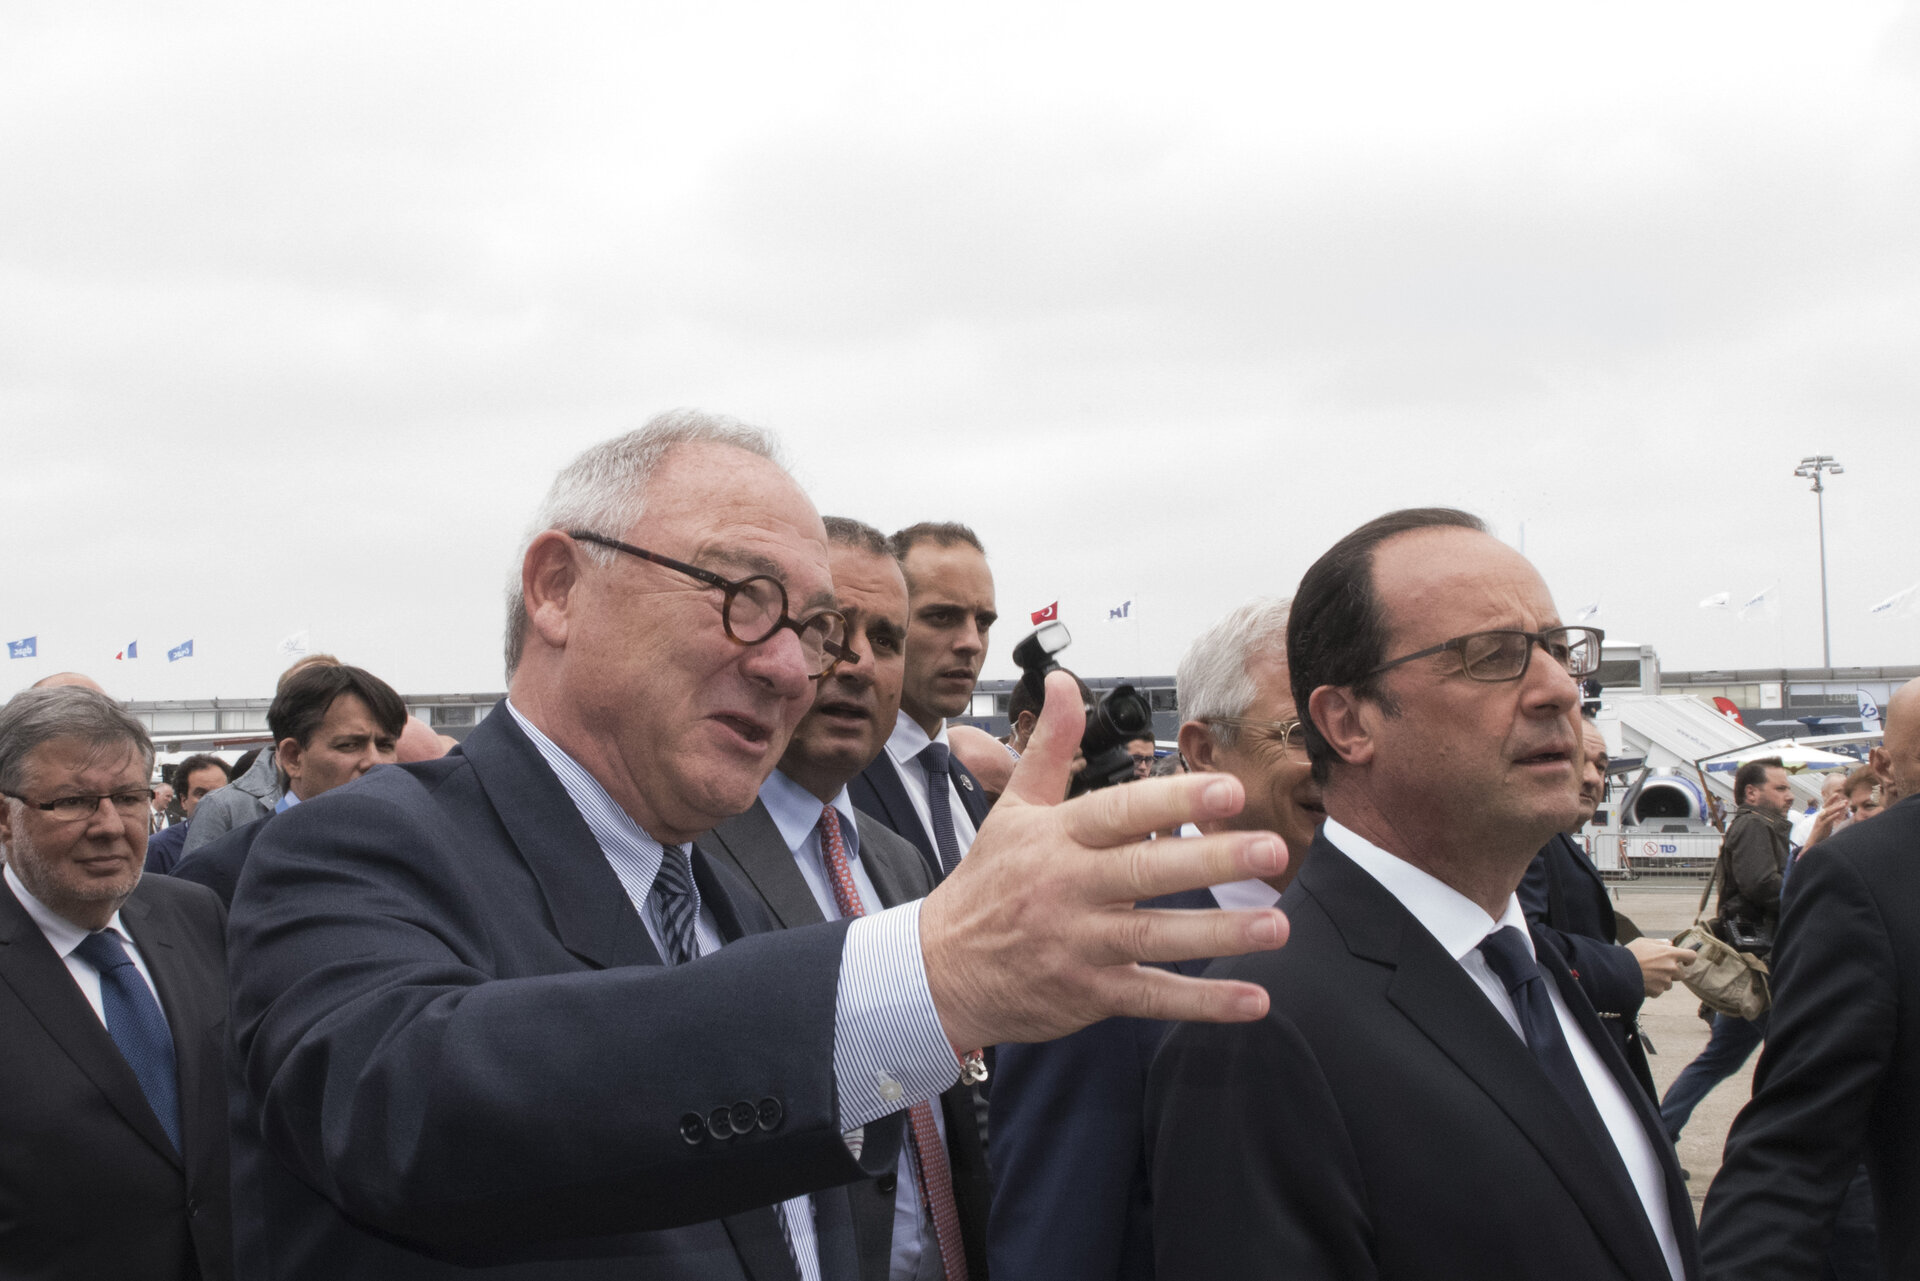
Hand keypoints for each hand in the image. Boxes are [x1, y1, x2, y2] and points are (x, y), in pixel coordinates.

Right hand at [919, 671, 1289, 1049]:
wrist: (939, 970)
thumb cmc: (987, 884)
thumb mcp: (1012, 810)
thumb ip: (1050, 746)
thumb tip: (1065, 681)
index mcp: (1056, 838)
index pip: (1120, 813)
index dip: (1174, 800)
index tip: (1227, 788)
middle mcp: (1068, 889)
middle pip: (1146, 871)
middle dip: (1211, 860)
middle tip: (1270, 848)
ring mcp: (1079, 945)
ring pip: (1156, 937)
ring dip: (1219, 934)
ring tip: (1276, 924)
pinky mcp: (1089, 994)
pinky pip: (1152, 997)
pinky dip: (1203, 1002)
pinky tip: (1253, 999)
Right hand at [1627, 936, 1693, 997]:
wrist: (1617, 971)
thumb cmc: (1630, 954)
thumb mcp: (1643, 942)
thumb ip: (1659, 943)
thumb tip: (1670, 943)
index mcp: (1669, 953)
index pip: (1691, 956)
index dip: (1689, 959)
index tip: (1684, 961)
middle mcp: (1671, 968)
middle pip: (1681, 974)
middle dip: (1673, 972)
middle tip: (1658, 969)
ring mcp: (1665, 981)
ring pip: (1669, 983)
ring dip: (1662, 981)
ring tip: (1647, 976)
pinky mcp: (1658, 991)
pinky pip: (1659, 991)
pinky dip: (1653, 988)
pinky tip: (1642, 982)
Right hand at [1804, 789, 1849, 847]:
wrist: (1814, 842)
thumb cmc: (1821, 833)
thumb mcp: (1827, 823)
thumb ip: (1831, 817)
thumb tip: (1837, 812)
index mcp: (1822, 815)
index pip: (1826, 805)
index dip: (1831, 799)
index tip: (1837, 794)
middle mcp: (1820, 816)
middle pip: (1827, 806)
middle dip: (1833, 800)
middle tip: (1841, 796)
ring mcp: (1820, 821)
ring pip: (1828, 812)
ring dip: (1836, 807)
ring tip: (1844, 804)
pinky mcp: (1821, 826)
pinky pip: (1827, 820)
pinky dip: (1833, 816)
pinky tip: (1838, 813)